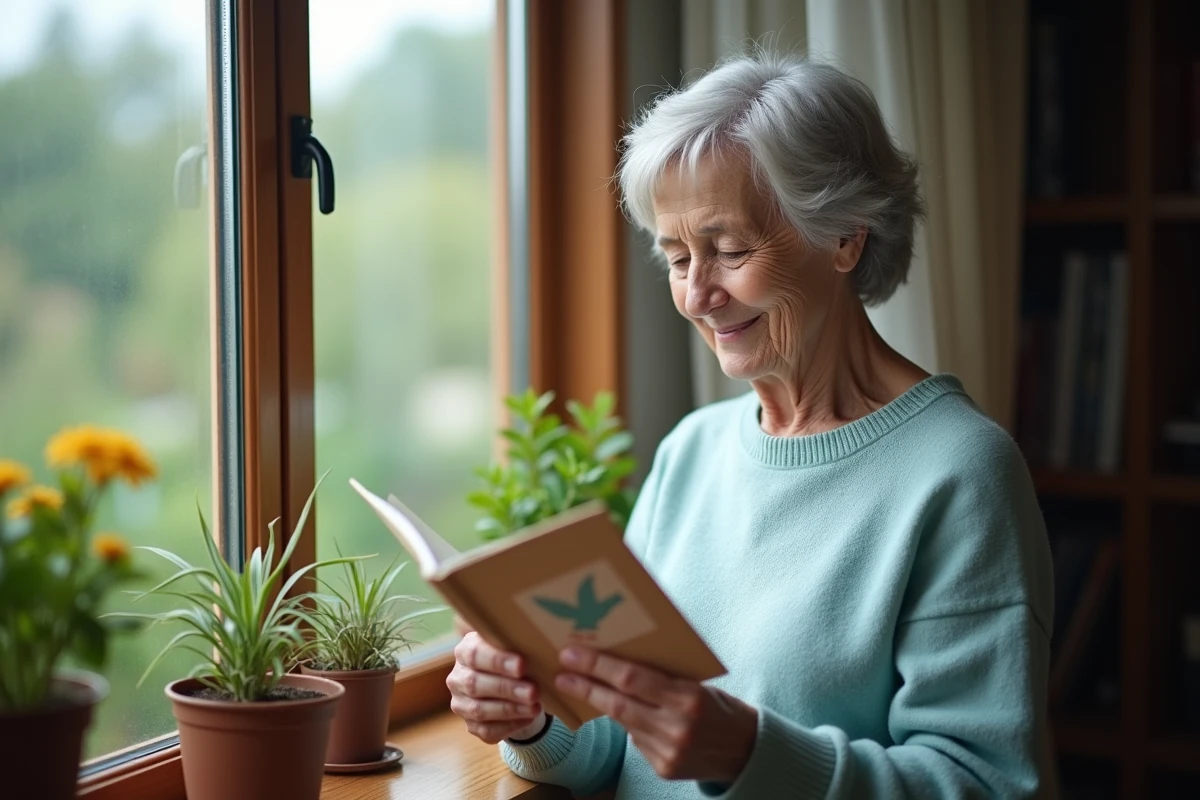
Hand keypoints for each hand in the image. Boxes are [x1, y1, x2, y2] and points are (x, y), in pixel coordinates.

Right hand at [448, 632, 545, 743]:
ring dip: (510, 709)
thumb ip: (513, 641)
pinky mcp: (471, 725)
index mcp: (465, 651)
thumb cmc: (513, 658)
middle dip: (507, 689)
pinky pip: (487, 730)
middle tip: (533, 691)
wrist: (511, 683)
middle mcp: (458, 678)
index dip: (498, 661)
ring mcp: (462, 704)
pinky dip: (509, 725)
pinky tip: (528, 718)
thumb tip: (531, 638)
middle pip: (476, 684)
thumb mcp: (511, 646)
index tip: (522, 665)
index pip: (475, 654)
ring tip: (535, 707)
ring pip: (480, 710)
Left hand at [555, 646, 756, 784]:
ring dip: (598, 703)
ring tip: (578, 686)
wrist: (746, 750)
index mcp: (688, 697)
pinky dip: (627, 724)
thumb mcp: (697, 683)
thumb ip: (662, 677)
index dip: (598, 665)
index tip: (571, 653)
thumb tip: (616, 661)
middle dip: (586, 684)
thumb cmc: (719, 706)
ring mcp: (668, 751)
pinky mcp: (663, 769)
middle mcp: (677, 727)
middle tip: (562, 671)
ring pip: (623, 722)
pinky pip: (635, 741)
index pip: (632, 678)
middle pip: (618, 702)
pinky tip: (618, 711)